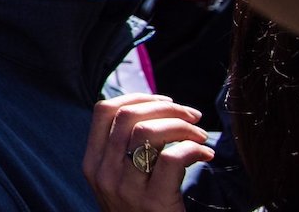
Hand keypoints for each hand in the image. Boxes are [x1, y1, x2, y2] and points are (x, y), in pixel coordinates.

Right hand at [83, 93, 214, 211]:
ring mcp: (126, 189)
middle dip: (167, 108)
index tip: (166, 102)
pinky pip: (173, 159)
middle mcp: (103, 173)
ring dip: (182, 126)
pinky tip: (206, 155)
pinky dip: (194, 149)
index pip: (103, 110)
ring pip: (148, 132)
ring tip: (201, 136)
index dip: (138, 97)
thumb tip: (153, 112)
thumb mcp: (120, 183)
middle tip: (193, 117)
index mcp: (93, 163)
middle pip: (128, 116)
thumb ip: (124, 153)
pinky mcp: (153, 203)